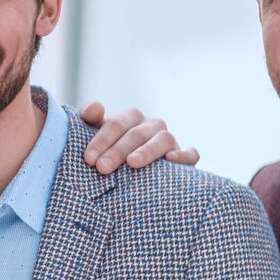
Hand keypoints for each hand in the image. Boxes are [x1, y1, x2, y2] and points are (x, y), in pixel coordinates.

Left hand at [79, 102, 200, 175]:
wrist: (129, 172)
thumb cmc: (109, 150)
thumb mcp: (96, 134)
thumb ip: (91, 118)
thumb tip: (94, 108)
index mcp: (131, 118)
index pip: (118, 123)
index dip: (102, 139)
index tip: (89, 159)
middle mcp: (152, 126)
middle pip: (137, 133)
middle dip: (118, 150)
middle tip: (102, 168)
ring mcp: (170, 141)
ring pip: (163, 139)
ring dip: (147, 151)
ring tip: (132, 163)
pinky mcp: (185, 157)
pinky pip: (191, 154)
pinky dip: (184, 155)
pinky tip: (171, 160)